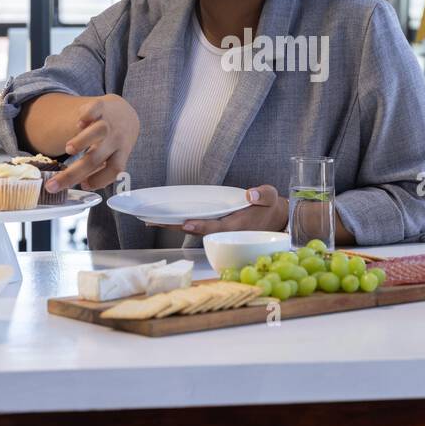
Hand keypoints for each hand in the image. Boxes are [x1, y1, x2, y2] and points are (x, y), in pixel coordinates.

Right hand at [46, 94, 139, 192]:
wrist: (124, 114)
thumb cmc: (114, 142)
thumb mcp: (114, 156)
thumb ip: (99, 170)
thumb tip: (81, 183)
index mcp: (120, 154)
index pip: (114, 170)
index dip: (100, 180)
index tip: (83, 186)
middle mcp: (116, 139)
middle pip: (96, 158)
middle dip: (72, 174)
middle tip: (52, 185)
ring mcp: (109, 122)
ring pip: (98, 131)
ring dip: (82, 141)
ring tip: (68, 150)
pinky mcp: (101, 107)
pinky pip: (95, 108)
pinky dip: (86, 115)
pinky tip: (79, 123)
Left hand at [153, 185, 287, 235]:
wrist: (273, 219)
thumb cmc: (269, 206)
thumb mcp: (271, 196)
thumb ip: (263, 194)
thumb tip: (251, 193)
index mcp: (237, 225)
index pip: (216, 227)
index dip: (202, 226)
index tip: (187, 224)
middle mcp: (224, 232)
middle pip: (197, 231)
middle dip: (175, 227)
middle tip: (153, 222)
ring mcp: (218, 231)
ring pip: (192, 230)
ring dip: (172, 227)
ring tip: (151, 221)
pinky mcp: (214, 228)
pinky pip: (194, 227)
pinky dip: (179, 225)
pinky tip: (164, 221)